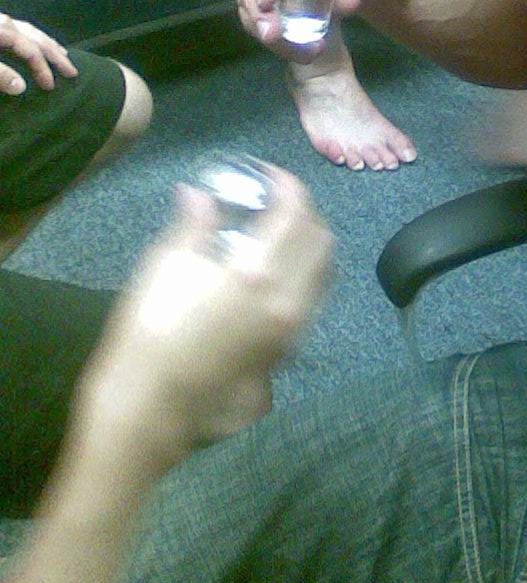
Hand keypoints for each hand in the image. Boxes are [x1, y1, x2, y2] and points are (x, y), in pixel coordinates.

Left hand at [0, 14, 76, 95]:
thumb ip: (0, 74)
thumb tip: (21, 88)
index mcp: (3, 31)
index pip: (31, 50)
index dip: (43, 69)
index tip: (49, 86)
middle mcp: (5, 22)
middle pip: (37, 38)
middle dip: (56, 55)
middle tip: (72, 71)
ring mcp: (0, 21)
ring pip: (30, 31)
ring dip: (48, 43)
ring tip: (63, 54)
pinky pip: (21, 29)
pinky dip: (34, 37)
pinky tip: (36, 41)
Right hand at [79, 166, 331, 463]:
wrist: (149, 405)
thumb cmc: (150, 330)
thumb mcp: (165, 266)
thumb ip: (193, 224)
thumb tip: (199, 194)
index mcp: (259, 271)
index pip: (295, 212)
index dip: (288, 186)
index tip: (270, 177)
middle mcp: (289, 299)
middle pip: (321, 242)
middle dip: (305, 215)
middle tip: (276, 207)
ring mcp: (292, 331)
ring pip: (322, 276)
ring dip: (308, 249)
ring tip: (278, 242)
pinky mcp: (284, 354)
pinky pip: (310, 305)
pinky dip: (301, 280)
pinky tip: (269, 282)